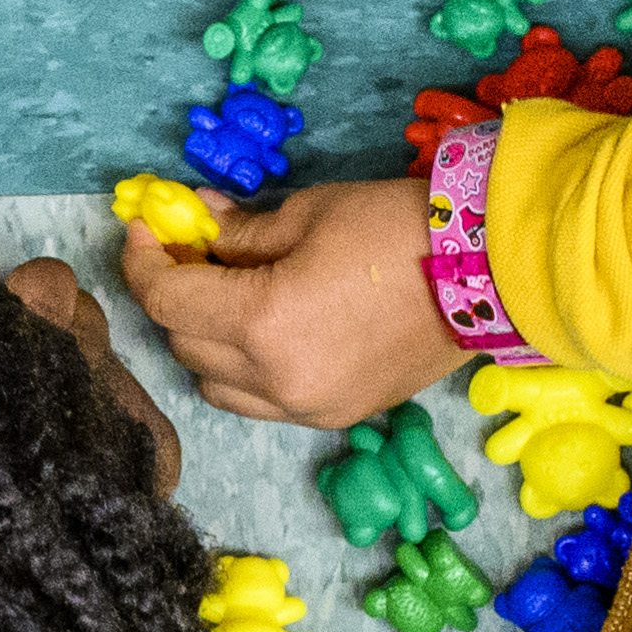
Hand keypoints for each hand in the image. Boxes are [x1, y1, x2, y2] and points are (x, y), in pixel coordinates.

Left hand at [122, 174, 458, 429]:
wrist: (488, 272)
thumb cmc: (395, 228)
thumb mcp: (307, 215)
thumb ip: (239, 232)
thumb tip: (197, 225)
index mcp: (262, 323)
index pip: (167, 300)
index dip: (143, 260)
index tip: (146, 227)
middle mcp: (276, 380)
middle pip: (185, 343)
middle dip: (175, 294)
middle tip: (187, 251)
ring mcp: (307, 408)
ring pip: (216, 385)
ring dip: (205, 340)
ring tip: (225, 295)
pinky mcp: (337, 416)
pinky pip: (262, 403)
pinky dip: (246, 370)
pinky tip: (265, 329)